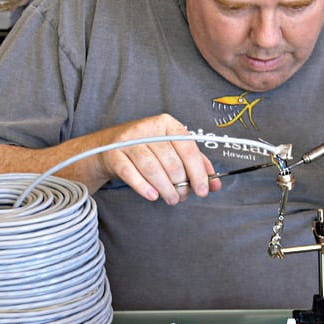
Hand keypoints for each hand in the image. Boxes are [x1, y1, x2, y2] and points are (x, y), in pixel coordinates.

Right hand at [94, 114, 220, 203]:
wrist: (107, 148)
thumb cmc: (146, 150)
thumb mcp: (172, 150)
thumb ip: (196, 165)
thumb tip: (216, 184)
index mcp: (167, 124)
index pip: (188, 149)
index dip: (198, 172)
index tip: (203, 190)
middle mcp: (148, 128)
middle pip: (171, 161)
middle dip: (181, 185)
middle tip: (182, 197)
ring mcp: (129, 140)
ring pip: (153, 169)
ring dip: (165, 189)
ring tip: (171, 199)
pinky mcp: (114, 154)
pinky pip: (131, 174)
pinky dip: (144, 187)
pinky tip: (153, 196)